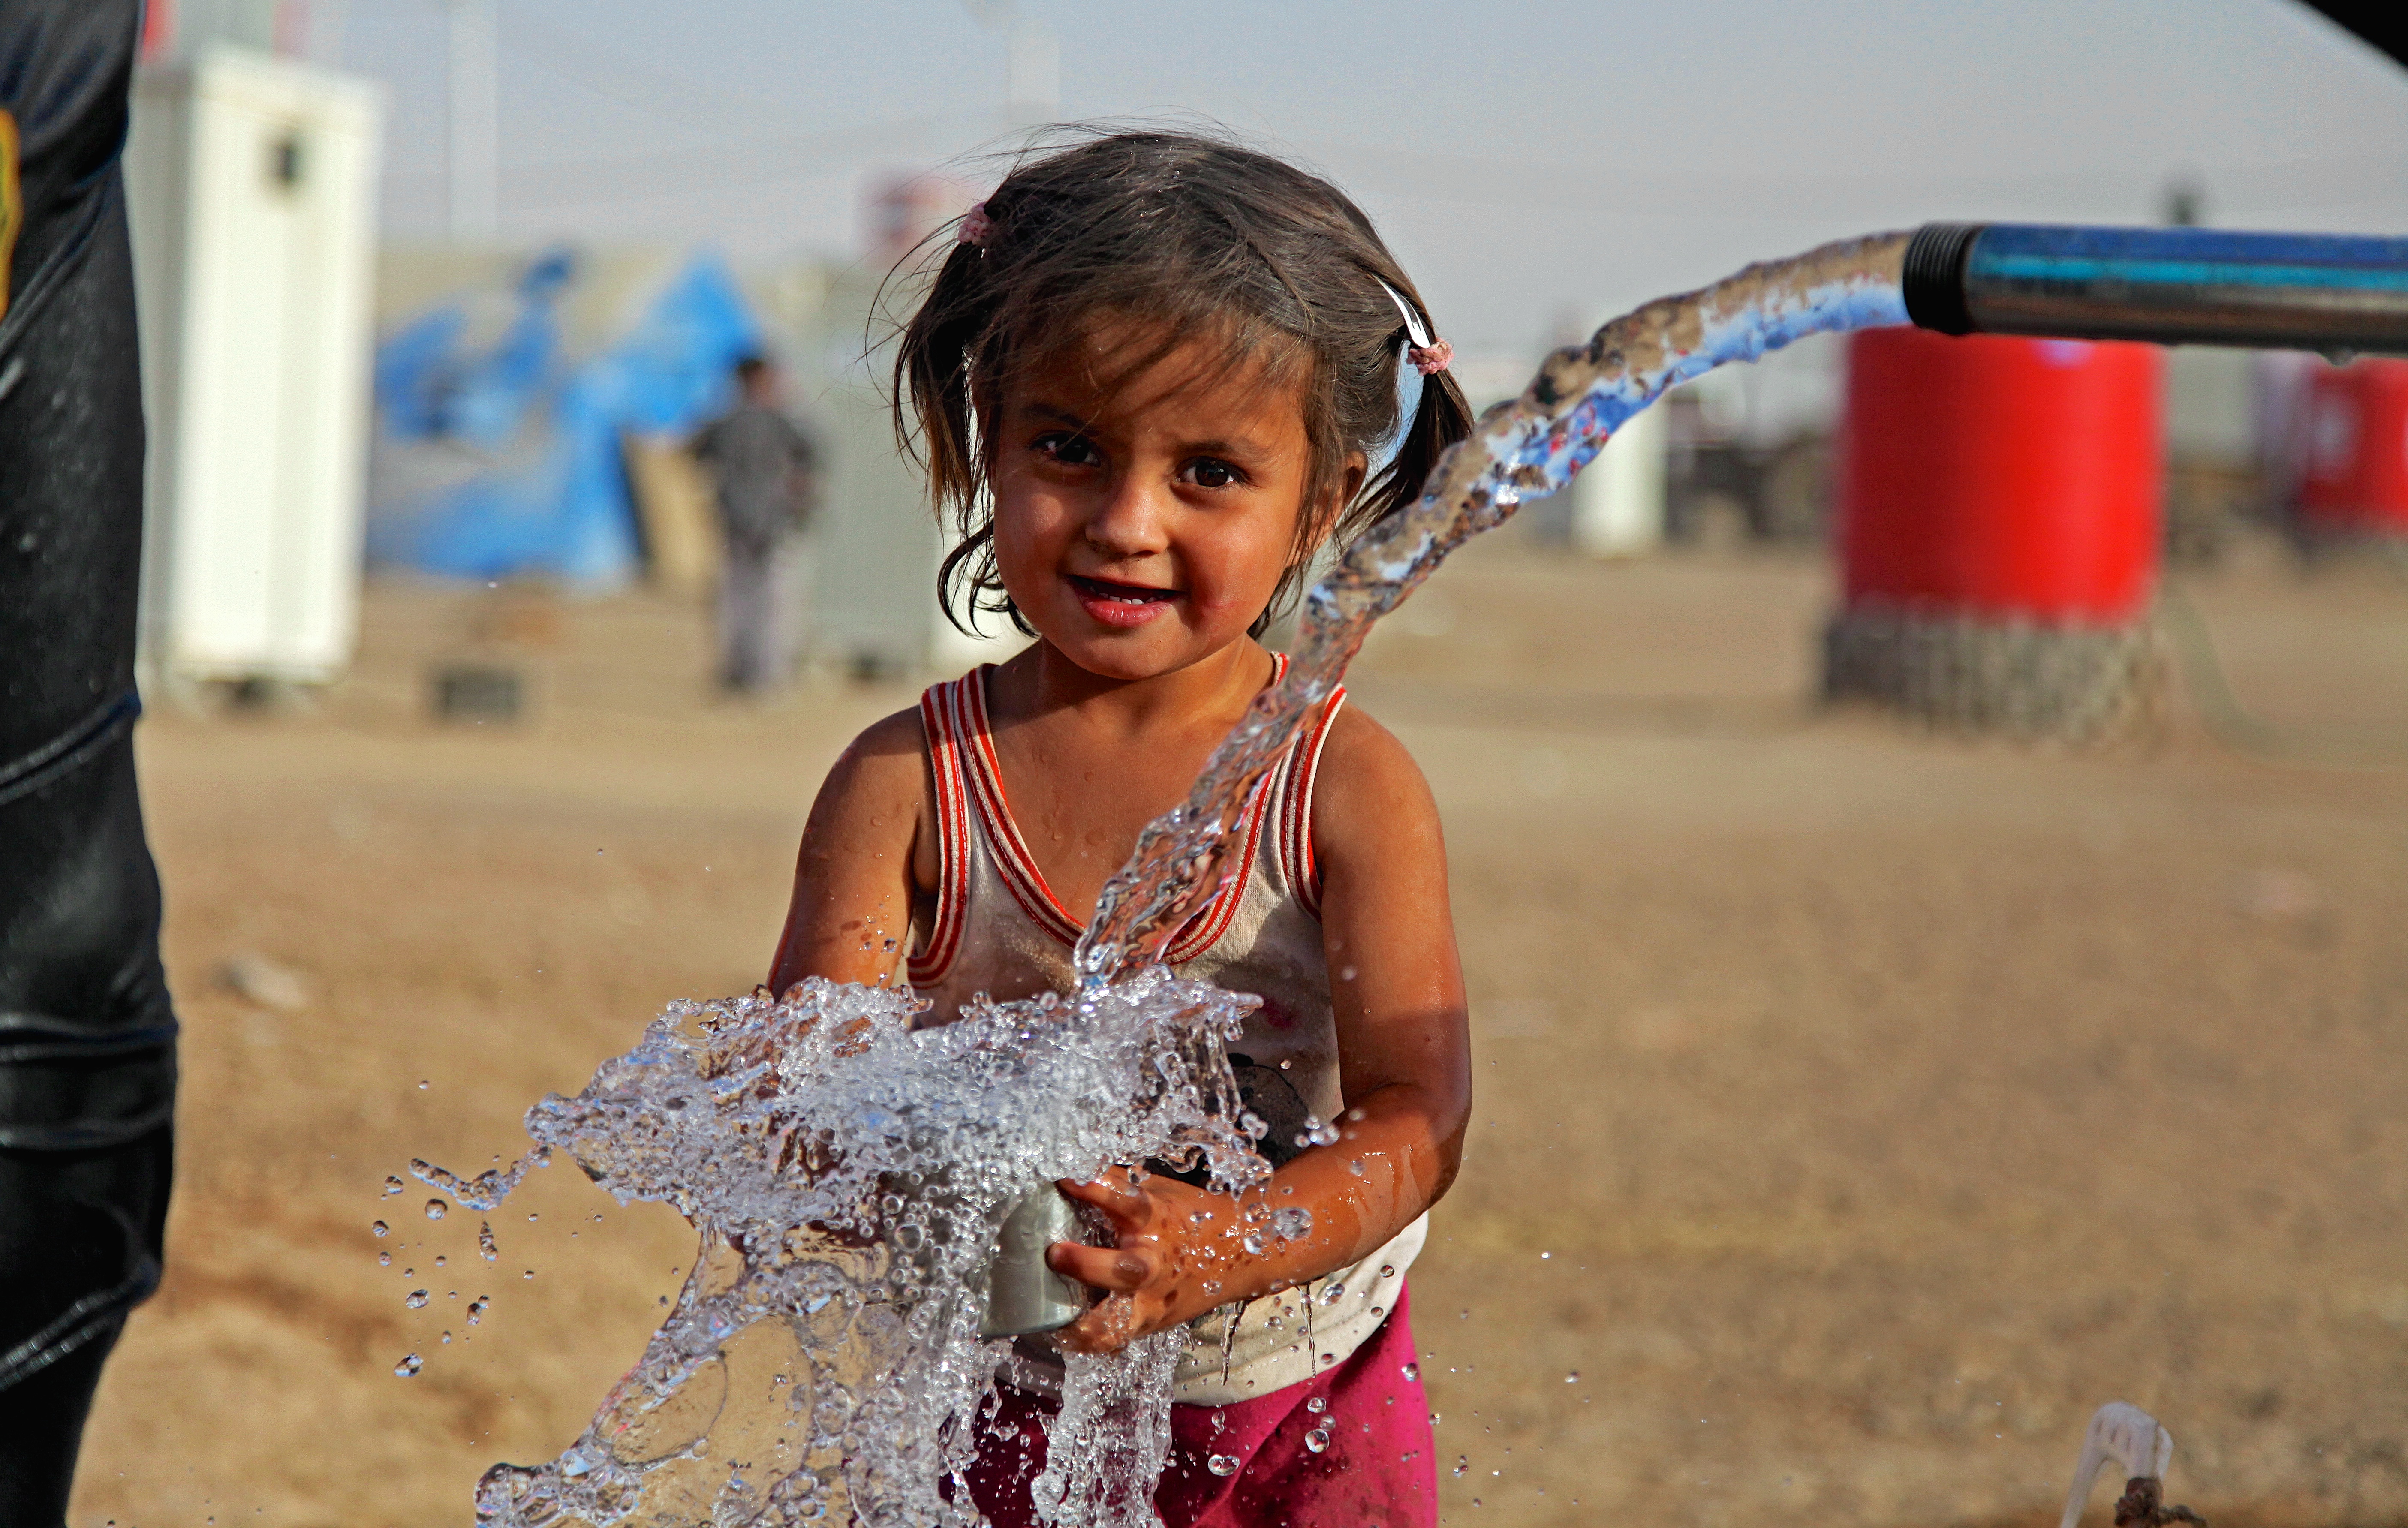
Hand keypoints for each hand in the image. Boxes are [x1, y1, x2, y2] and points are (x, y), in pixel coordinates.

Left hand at [1045, 1170, 1242, 1353]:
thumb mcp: (1158, 1192)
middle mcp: (1155, 1262)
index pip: (1127, 1201)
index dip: (1095, 1191)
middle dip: (1088, 1265)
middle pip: (1126, 1271)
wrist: (1237, 1256)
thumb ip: (1117, 1184)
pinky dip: (1086, 1339)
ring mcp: (1152, 1300)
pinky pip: (1113, 1339)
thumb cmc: (1188, 1217)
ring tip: (1051, 1315)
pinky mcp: (1148, 1323)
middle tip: (1055, 1253)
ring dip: (1083, 1321)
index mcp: (1158, 1220)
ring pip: (1117, 1322)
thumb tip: (1071, 1168)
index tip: (1065, 1181)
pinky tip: (1060, 1332)